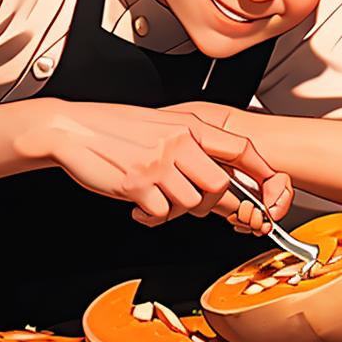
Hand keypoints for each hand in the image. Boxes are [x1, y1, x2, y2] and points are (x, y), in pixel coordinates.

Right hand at [22, 100, 286, 226]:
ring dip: (175, 210)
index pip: (240, 148)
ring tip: (155, 200)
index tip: (271, 187)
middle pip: (219, 186)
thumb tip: (212, 171)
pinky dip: (152, 216)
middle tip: (191, 203)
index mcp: (188, 126)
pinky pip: (161, 213)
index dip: (261, 171)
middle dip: (210, 204)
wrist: (70, 130)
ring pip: (191, 204)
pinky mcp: (138, 185)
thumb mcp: (159, 126)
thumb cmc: (111, 128)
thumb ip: (188, 145)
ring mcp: (159, 164)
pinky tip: (138, 205)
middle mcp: (178, 143)